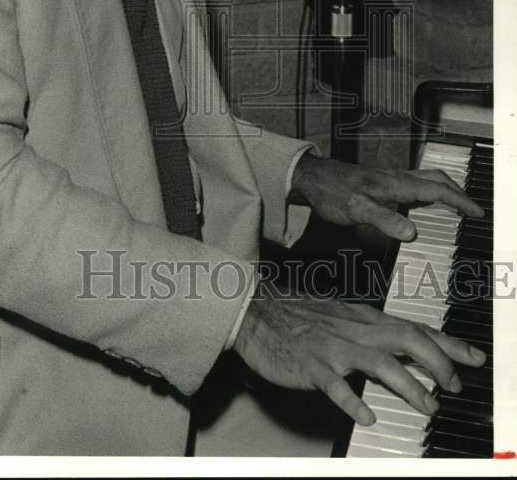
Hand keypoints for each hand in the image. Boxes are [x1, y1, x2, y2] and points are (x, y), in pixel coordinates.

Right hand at [233, 293, 485, 425]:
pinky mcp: (312, 366)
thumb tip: (402, 345)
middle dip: (438, 364)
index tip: (472, 358)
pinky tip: (367, 416)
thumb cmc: (298, 317)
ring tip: (427, 405)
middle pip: (406, 341)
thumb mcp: (341, 317)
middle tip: (455, 386)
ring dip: (409, 386)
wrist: (255, 311)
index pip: (413, 327)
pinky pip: (336, 386)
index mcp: (362, 318)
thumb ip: (370, 331)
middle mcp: (354, 330)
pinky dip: (354, 402)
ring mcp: (333, 348)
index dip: (446, 343)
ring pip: (379, 363)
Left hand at [290, 154, 483, 240]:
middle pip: (436, 179)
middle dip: (458, 192)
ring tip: (455, 206)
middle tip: (472, 209)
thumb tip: (413, 233)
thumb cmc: (332, 192)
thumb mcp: (357, 209)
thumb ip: (384, 220)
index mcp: (396, 184)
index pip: (437, 190)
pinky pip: (413, 184)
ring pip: (425, 179)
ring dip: (444, 190)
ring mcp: (388, 179)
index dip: (460, 201)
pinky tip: (422, 205)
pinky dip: (428, 192)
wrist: (312, 178)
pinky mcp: (380, 183)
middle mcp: (396, 178)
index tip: (477, 212)